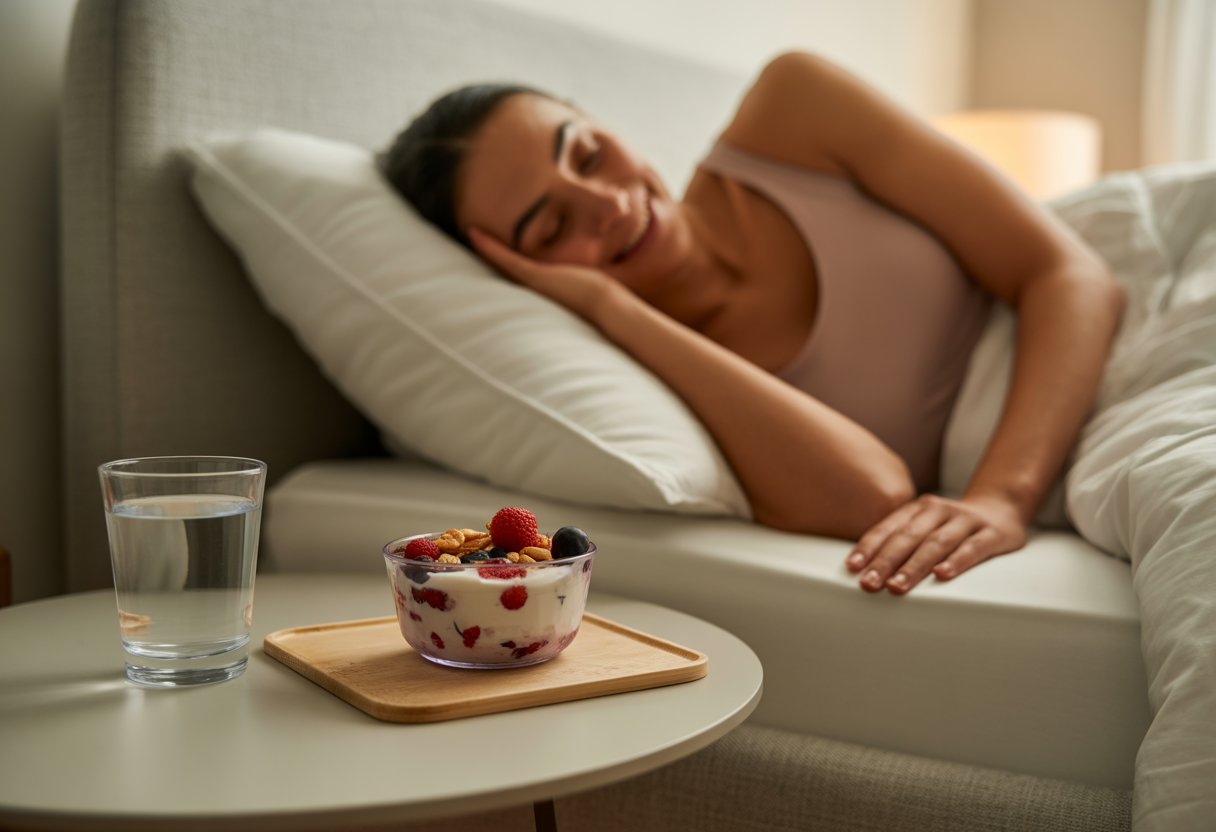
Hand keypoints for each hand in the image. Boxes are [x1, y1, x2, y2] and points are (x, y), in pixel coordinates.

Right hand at [468, 228, 623, 322]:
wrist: (606, 306)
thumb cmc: (602, 296)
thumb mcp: (587, 278)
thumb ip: (582, 273)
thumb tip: (593, 270)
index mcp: (542, 286)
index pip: (516, 271)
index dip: (500, 258)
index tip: (489, 246)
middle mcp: (531, 287)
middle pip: (501, 268)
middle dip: (485, 253)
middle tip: (469, 236)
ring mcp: (530, 282)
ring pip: (498, 263)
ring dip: (482, 248)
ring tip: (466, 231)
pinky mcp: (533, 276)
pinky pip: (505, 258)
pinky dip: (489, 247)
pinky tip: (474, 233)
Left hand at [844, 494, 1027, 593]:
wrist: (1000, 508)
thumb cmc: (950, 527)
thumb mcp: (924, 526)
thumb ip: (899, 541)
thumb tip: (862, 570)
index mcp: (917, 509)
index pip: (888, 528)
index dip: (869, 547)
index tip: (852, 568)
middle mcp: (939, 510)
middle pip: (908, 537)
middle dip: (886, 561)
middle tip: (869, 584)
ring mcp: (966, 521)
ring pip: (936, 543)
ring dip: (914, 566)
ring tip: (896, 586)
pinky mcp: (993, 534)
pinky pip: (972, 549)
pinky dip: (956, 562)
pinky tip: (941, 575)